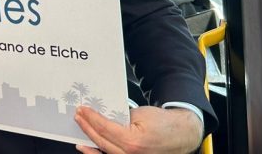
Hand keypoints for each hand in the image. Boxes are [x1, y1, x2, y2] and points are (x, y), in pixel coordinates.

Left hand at [75, 105, 202, 153]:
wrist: (182, 134)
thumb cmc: (165, 123)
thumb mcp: (140, 114)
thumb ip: (120, 116)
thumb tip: (103, 116)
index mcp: (133, 142)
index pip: (104, 128)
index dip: (91, 118)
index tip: (82, 110)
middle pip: (102, 141)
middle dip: (88, 128)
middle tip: (78, 117)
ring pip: (106, 153)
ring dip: (91, 145)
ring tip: (79, 138)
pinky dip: (101, 153)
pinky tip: (92, 150)